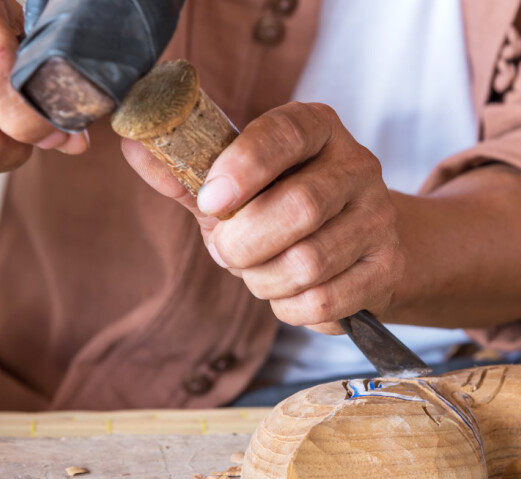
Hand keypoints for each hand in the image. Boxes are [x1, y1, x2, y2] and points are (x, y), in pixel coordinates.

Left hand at [123, 102, 405, 333]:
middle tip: (226, 252)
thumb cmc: (285, 206)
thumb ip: (189, 174)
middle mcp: (357, 165)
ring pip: (309, 263)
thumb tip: (134, 149)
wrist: (362, 242)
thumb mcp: (239, 185)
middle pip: (300, 207)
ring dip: (263, 280)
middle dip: (244, 243)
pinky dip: (289, 309)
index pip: (284, 134)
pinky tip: (286, 294)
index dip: (242, 168)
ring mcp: (378, 217)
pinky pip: (324, 302)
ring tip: (257, 272)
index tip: (211, 202)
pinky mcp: (386, 268)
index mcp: (316, 128)